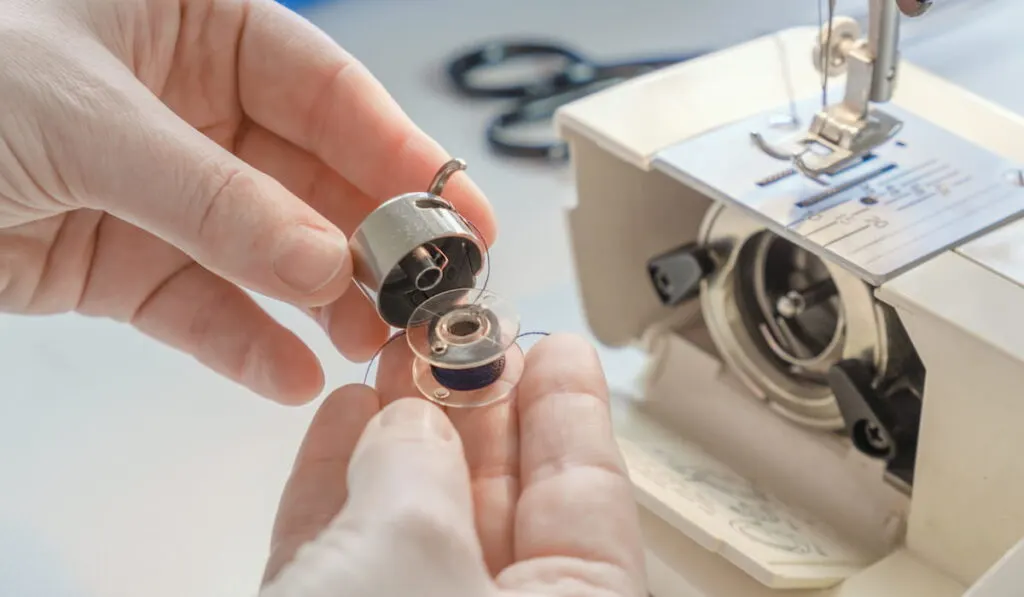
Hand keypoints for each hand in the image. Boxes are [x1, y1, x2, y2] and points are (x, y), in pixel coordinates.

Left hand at [0, 0, 494, 403]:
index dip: (395, 147)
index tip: (454, 204)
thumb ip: (214, 195)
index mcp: (192, 24)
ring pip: (266, 249)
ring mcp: (161, 190)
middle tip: (425, 289)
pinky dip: (242, 342)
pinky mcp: (122, 263)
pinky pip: (199, 306)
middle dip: (369, 237)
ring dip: (321, 299)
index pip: (322, 87)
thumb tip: (318, 258)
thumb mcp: (86, 117)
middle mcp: (187, 106)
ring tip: (373, 343)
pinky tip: (291, 372)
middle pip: (309, 176)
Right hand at [260, 333, 647, 596]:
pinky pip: (345, 553)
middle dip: (474, 405)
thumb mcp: (414, 554)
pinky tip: (340, 419)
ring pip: (416, 521)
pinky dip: (337, 488)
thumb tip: (408, 426)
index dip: (570, 411)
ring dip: (400, 434)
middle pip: (498, 497)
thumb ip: (419, 472)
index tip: (561, 346)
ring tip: (392, 356)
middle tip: (459, 332)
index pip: (585, 495)